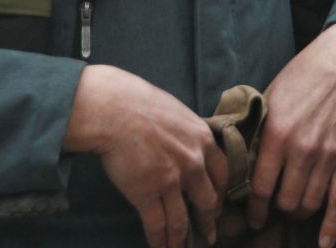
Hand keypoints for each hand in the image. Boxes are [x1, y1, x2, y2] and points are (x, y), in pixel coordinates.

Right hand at [65, 64, 224, 247]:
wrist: (112, 109)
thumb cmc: (138, 101)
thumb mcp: (176, 111)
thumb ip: (186, 133)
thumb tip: (183, 142)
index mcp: (203, 140)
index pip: (222, 174)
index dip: (221, 193)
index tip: (217, 203)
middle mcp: (193, 164)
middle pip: (207, 201)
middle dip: (208, 221)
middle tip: (210, 234)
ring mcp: (171, 182)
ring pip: (182, 220)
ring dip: (182, 239)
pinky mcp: (147, 195)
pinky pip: (157, 226)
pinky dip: (160, 242)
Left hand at [248, 23, 335, 247]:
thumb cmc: (299, 78)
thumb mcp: (269, 99)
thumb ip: (257, 131)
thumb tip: (239, 160)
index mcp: (277, 134)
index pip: (261, 186)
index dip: (254, 208)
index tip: (250, 217)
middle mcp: (302, 149)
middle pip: (285, 200)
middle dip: (275, 211)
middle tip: (269, 213)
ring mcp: (327, 156)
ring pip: (309, 203)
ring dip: (297, 213)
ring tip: (289, 210)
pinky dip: (332, 226)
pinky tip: (324, 243)